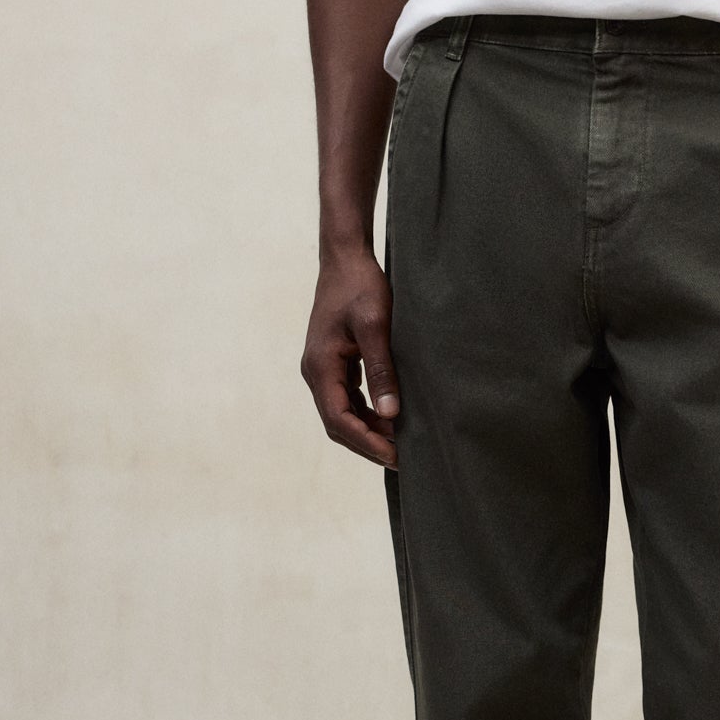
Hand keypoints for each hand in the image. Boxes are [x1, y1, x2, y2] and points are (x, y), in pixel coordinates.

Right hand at [300, 247, 399, 468]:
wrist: (345, 259)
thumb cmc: (361, 287)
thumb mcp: (376, 326)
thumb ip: (382, 370)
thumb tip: (391, 413)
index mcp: (320, 367)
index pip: (338, 420)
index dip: (367, 442)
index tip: (395, 456)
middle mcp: (316, 373)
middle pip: (338, 425)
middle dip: (369, 444)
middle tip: (403, 460)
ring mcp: (323, 370)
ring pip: (343, 415)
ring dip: (369, 432)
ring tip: (402, 445)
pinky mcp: (335, 366)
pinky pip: (348, 401)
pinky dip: (368, 415)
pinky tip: (392, 420)